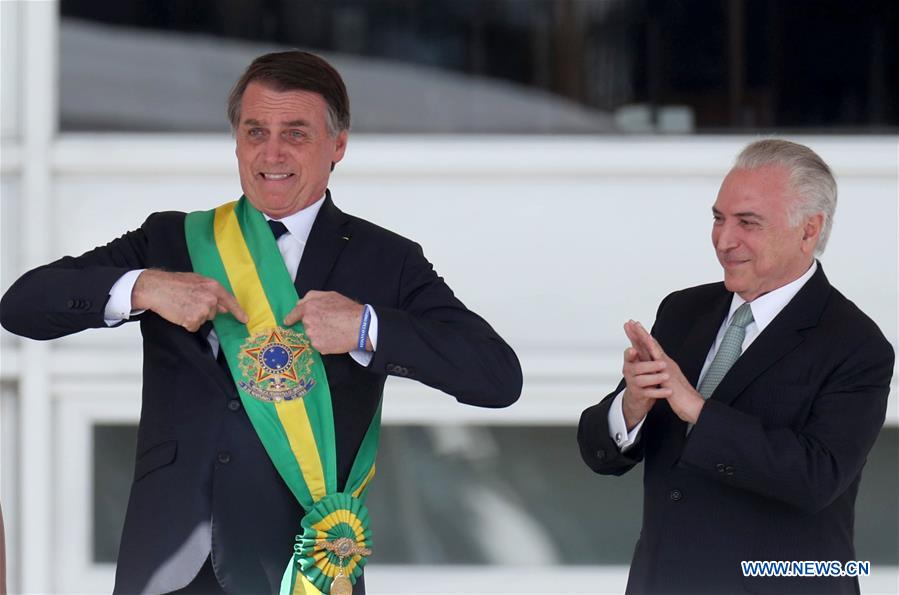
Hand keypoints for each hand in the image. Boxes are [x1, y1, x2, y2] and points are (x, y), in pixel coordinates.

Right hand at [132, 270, 247, 331]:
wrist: (156, 288)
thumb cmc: (174, 282)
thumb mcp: (197, 280)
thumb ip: (212, 292)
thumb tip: (222, 306)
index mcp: (213, 287)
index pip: (230, 302)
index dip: (238, 312)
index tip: (245, 319)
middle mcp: (211, 299)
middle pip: (213, 313)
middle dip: (203, 310)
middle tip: (188, 301)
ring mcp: (202, 310)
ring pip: (203, 320)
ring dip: (194, 316)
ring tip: (182, 306)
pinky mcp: (193, 320)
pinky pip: (194, 326)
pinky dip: (186, 323)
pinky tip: (179, 313)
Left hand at [283, 290, 367, 354]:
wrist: (360, 327)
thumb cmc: (348, 310)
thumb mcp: (330, 295)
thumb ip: (311, 296)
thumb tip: (300, 303)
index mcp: (309, 307)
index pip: (294, 314)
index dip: (290, 318)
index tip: (288, 321)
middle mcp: (308, 322)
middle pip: (305, 324)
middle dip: (314, 324)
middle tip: (328, 322)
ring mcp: (313, 335)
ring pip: (312, 335)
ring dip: (320, 334)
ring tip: (334, 330)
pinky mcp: (319, 346)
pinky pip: (318, 344)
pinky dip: (324, 342)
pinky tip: (334, 337)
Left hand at [627, 321, 704, 423]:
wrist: (693, 407)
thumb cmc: (681, 398)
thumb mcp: (667, 385)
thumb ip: (662, 377)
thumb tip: (657, 374)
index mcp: (664, 366)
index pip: (650, 350)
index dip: (642, 340)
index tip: (633, 330)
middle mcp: (666, 363)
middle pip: (651, 345)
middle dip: (640, 333)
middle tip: (631, 322)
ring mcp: (668, 366)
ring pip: (654, 348)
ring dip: (645, 336)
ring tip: (637, 326)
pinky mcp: (669, 372)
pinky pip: (660, 359)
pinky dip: (654, 348)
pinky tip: (648, 341)